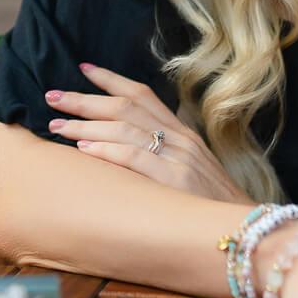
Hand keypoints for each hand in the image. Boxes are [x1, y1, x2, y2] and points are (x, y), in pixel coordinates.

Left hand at [44, 62, 249, 202]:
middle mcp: (179, 138)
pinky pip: (134, 157)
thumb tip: (124, 145)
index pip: (142, 94)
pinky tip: (83, 148)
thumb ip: (163, 153)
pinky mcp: (176, 180)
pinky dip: (106, 149)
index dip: (111, 79)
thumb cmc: (211, 205)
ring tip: (56, 126)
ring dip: (85, 124)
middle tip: (52, 96)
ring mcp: (179, 157)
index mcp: (182, 132)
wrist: (245, 229)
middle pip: (125, 106)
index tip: (82, 68)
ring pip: (124, 127)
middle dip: (85, 99)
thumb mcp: (190, 170)